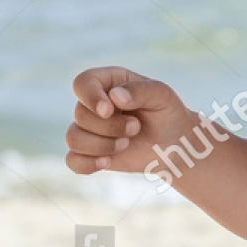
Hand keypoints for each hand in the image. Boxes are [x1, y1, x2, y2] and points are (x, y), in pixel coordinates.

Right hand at [65, 66, 192, 174]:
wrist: (174, 144)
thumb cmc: (167, 113)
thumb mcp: (162, 96)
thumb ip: (141, 90)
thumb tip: (114, 95)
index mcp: (109, 82)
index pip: (83, 82)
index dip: (90, 97)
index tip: (108, 110)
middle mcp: (94, 104)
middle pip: (80, 115)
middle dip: (110, 126)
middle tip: (136, 127)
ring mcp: (90, 129)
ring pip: (73, 138)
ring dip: (101, 145)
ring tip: (125, 143)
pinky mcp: (90, 153)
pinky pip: (72, 160)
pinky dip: (87, 164)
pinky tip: (107, 162)